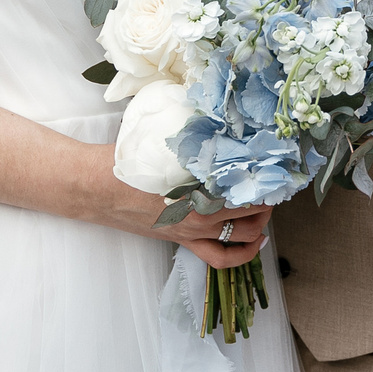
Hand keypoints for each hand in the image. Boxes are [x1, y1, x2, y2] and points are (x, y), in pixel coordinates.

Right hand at [86, 145, 271, 269]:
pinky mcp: (183, 241)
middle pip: (250, 208)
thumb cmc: (126, 159)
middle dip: (267, 196)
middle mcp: (199, 212)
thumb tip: (215, 114)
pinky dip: (243, 254)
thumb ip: (190, 133)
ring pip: (242, 234)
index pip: (244, 181)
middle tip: (273, 181)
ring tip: (267, 208)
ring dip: (260, 222)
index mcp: (196, 184)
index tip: (276, 161)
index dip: (264, 172)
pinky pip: (221, 257)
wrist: (95, 187)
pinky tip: (256, 242)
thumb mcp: (161, 138)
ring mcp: (192, 231)